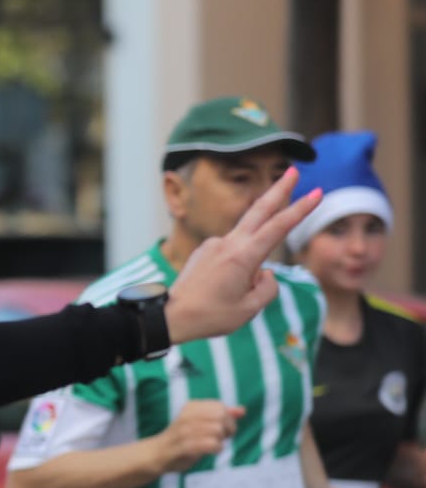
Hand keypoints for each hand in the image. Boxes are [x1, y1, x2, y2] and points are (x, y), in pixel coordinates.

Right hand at [154, 400, 242, 473]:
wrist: (157, 454)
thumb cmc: (182, 438)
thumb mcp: (201, 422)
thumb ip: (221, 416)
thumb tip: (242, 410)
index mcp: (191, 407)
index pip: (219, 406)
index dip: (227, 418)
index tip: (222, 427)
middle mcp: (187, 416)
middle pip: (221, 417)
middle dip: (227, 429)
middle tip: (221, 437)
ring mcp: (184, 431)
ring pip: (217, 430)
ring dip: (220, 440)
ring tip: (213, 444)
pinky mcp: (184, 446)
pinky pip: (211, 444)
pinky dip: (216, 448)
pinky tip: (211, 450)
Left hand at [166, 169, 320, 344]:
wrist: (170, 316)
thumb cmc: (210, 316)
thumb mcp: (250, 309)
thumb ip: (268, 287)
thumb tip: (264, 271)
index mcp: (242, 256)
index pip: (279, 227)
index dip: (301, 209)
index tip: (317, 192)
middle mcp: (227, 244)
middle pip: (259, 210)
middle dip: (279, 190)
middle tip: (294, 171)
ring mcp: (213, 245)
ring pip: (246, 245)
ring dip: (252, 263)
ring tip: (229, 297)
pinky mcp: (204, 251)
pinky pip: (231, 256)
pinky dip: (237, 269)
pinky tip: (219, 291)